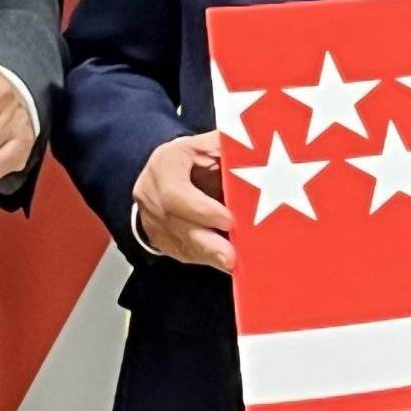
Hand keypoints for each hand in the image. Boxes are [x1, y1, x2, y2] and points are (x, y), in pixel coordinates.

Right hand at [132, 132, 234, 271]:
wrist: (161, 174)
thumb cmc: (191, 159)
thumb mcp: (205, 144)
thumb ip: (226, 148)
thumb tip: (258, 151)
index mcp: (164, 166)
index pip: (175, 194)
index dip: (202, 210)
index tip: (229, 219)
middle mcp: (152, 195)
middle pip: (176, 225)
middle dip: (207, 242)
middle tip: (232, 256)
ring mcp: (153, 222)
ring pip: (181, 244)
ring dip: (210, 256)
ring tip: (234, 264)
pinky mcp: (162, 241)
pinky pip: (185, 254)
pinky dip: (209, 260)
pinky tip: (228, 265)